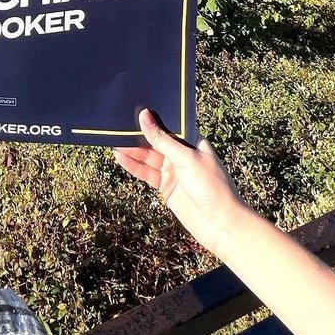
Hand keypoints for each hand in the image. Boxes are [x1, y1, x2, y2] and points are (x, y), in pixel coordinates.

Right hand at [115, 109, 247, 256]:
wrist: (222, 226)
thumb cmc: (213, 188)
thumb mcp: (187, 159)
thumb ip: (162, 139)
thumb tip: (144, 115)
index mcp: (192, 141)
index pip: (167, 125)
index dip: (151, 118)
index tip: (132, 108)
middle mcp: (181, 154)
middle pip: (155, 140)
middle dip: (137, 134)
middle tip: (116, 125)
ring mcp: (173, 170)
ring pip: (148, 156)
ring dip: (132, 150)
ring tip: (113, 141)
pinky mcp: (166, 186)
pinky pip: (146, 173)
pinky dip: (134, 166)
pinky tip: (120, 158)